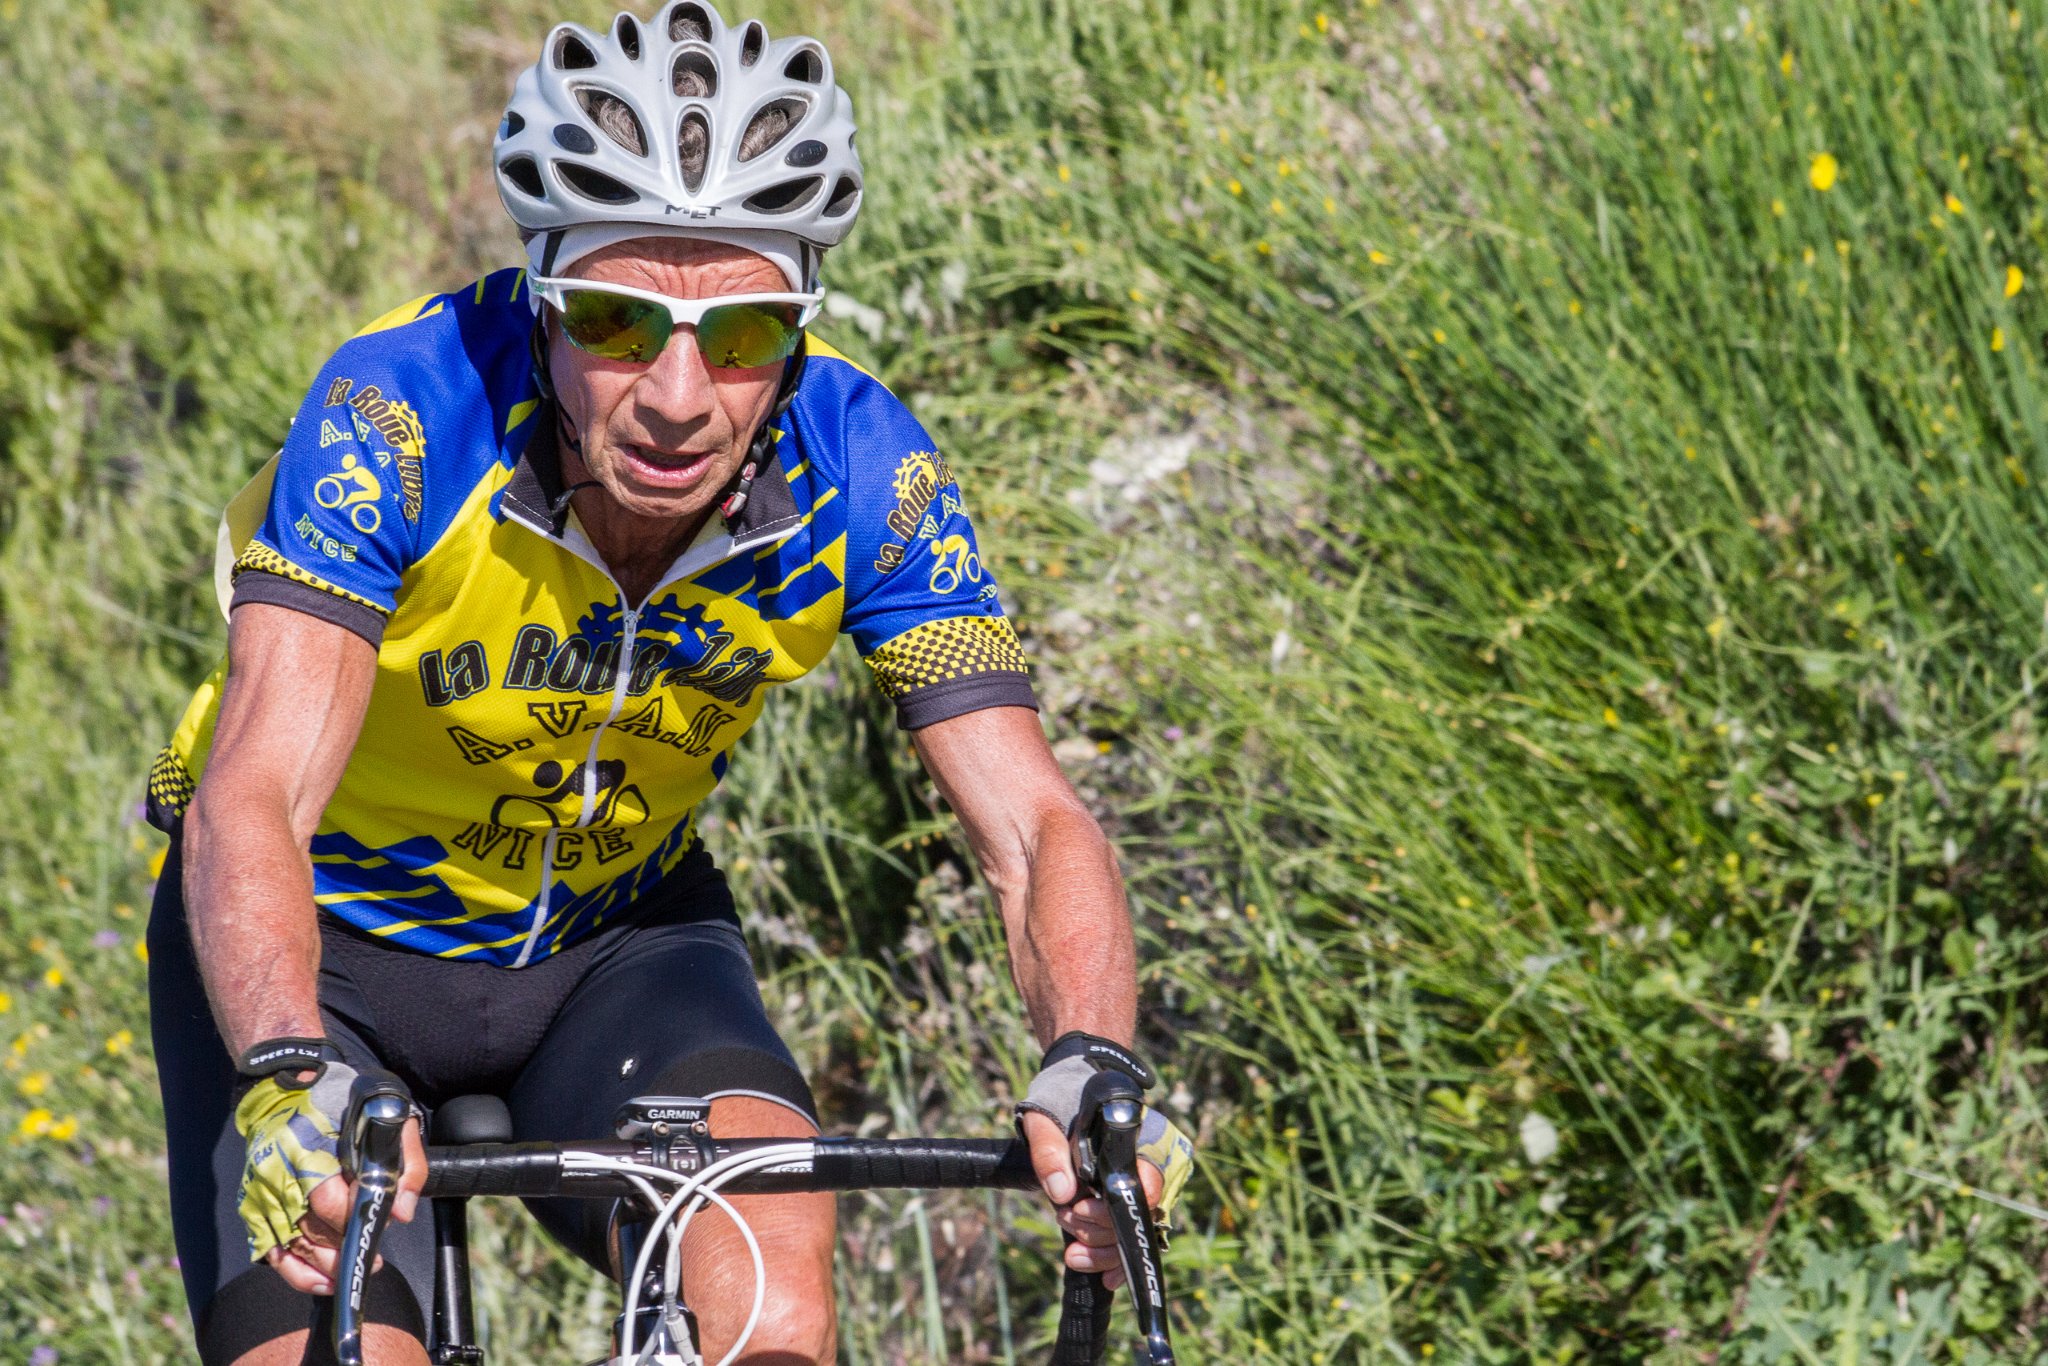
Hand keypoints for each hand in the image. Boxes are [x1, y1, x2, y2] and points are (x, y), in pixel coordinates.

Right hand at [265, 1117, 426, 1293]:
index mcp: (307, 1149)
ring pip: (292, 1246)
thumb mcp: (383, 1116)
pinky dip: (294, 1272)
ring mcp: (261, 1192)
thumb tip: (402, 1212)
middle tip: (374, 1260)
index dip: (356, 1220)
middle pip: (310, 1231)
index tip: (381, 1224)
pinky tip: (321, 1282)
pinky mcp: (252, 1204)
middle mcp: (277, 1175)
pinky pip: (270, 1251)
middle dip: (344, 1251)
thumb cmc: (340, 1100)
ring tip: (353, 1273)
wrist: (287, 1085)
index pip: (329, 1202)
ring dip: (324, 1267)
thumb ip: (404, 1161)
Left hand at [1020, 1109, 1166, 1289]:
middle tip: (1064, 1217)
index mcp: (1137, 1139)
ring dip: (1101, 1248)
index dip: (1116, 1209)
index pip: (1148, 1184)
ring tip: (1071, 1248)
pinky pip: (1129, 1239)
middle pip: (1140, 1216)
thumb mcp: (1044, 1120)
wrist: (1064, 1098)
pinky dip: (1113, 1260)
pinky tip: (1099, 1274)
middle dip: (1098, 1229)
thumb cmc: (1058, 1103)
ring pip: (1133, 1233)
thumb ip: (1049, 1150)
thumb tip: (1061, 1192)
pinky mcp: (1127, 1204)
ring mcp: (1140, 1188)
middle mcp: (1148, 1167)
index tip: (1079, 1209)